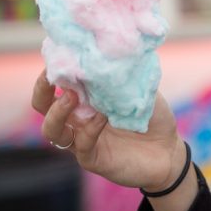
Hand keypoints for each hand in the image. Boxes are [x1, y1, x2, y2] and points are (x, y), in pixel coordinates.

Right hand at [31, 70, 184, 192]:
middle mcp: (78, 119)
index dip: (53, 72)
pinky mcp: (93, 159)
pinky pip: (81, 146)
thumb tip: (117, 51)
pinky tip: (101, 118)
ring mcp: (82, 140)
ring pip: (53, 131)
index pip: (57, 85)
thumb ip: (126, 74)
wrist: (168, 150)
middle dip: (42, 91)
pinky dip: (88, 130)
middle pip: (43, 107)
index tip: (57, 55)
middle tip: (52, 78)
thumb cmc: (153, 117)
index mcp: (85, 99)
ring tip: (71, 97)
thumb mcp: (141, 89)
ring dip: (58, 113)